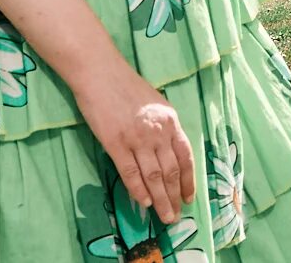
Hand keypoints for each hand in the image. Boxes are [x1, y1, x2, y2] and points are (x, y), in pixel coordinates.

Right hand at [75, 65, 195, 224]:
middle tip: (176, 216)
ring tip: (164, 217)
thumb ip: (164, 126)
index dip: (188, 180)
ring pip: (153, 176)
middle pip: (171, 171)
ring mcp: (137, 138)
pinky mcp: (116, 143)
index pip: (185, 156)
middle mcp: (158, 132)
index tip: (189, 197)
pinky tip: (143, 203)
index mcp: (170, 120)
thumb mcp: (156, 103)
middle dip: (174, 197)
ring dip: (160, 200)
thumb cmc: (127, 86)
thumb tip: (168, 150)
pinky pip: (130, 173)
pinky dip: (138, 190)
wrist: (101, 73)